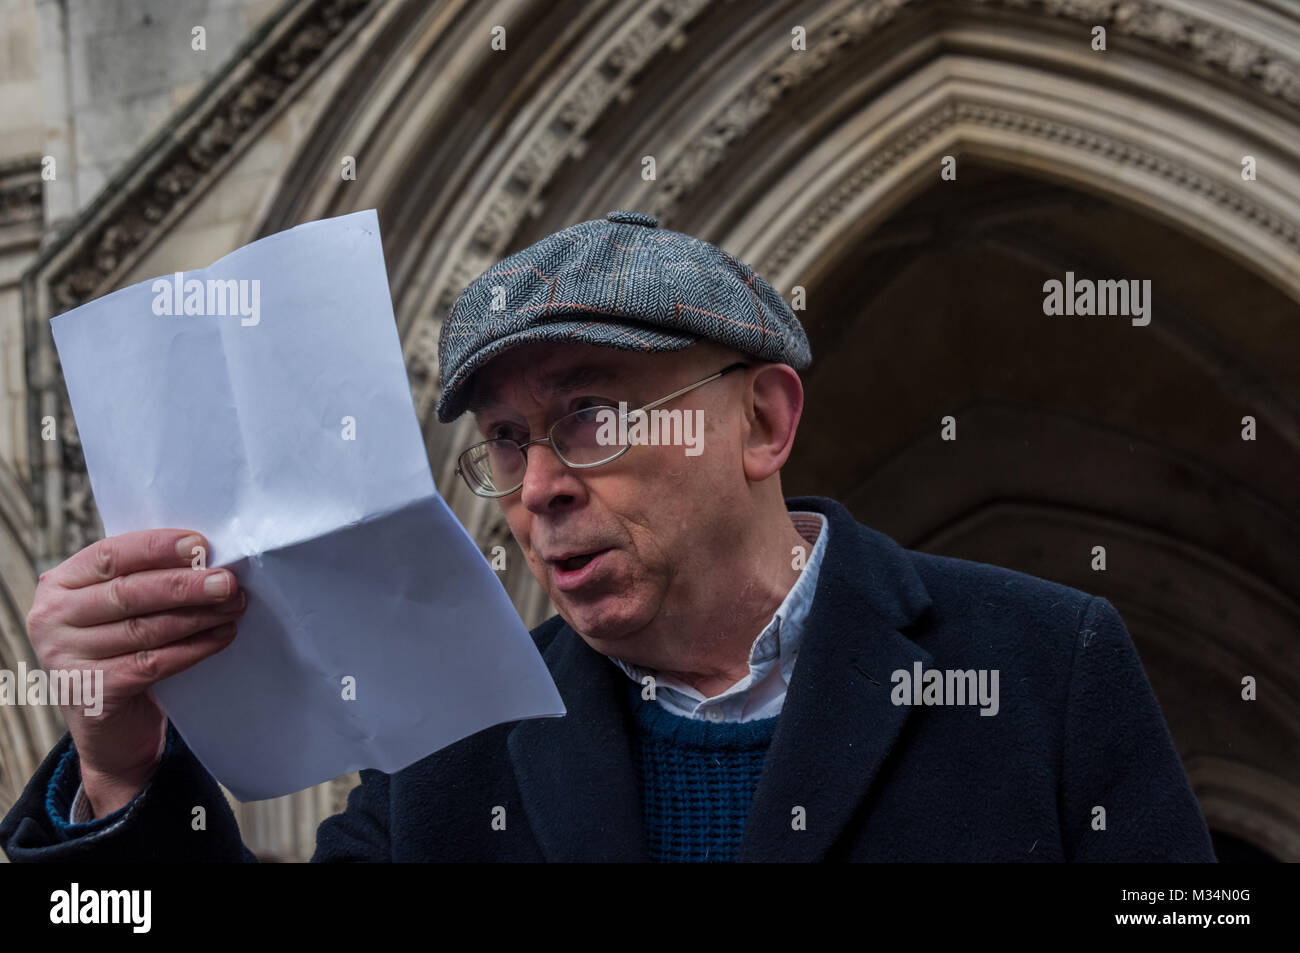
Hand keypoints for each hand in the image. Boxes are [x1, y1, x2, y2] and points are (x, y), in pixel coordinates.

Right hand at [27, 530, 246, 817]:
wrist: (110, 728)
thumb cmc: (122, 651)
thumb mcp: (120, 609)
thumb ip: (146, 579)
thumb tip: (204, 557)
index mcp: (59, 585)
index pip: (109, 555)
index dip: (156, 548)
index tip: (200, 545)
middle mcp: (51, 618)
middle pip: (127, 593)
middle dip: (185, 585)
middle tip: (228, 582)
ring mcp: (64, 658)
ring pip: (144, 629)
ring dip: (197, 616)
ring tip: (234, 607)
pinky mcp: (90, 692)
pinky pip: (152, 663)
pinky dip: (192, 648)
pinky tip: (221, 637)